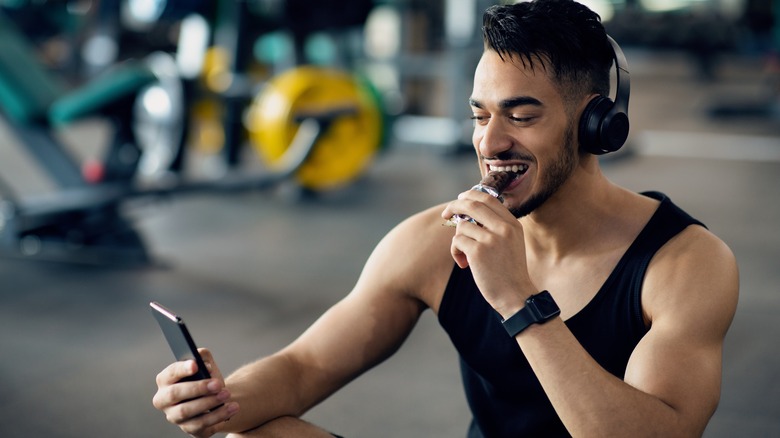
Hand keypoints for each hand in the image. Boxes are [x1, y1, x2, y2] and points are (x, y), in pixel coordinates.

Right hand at [152, 348, 238, 436]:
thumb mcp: (205, 365)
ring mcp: (174, 417)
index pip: (169, 374)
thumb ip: (203, 357)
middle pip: (174, 394)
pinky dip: (218, 415)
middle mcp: (164, 400)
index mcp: (165, 380)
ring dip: (209, 403)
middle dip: (198, 388)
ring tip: (227, 394)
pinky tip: (231, 408)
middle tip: (217, 384)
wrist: (215, 399)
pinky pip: (201, 425)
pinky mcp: (189, 429)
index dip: (182, 369)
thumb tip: (205, 364)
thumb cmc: (205, 380)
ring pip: (186, 412)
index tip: (196, 365)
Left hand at [441, 190, 534, 316]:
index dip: (471, 195)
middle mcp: (503, 228)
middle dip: (454, 206)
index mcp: (512, 224)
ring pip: (462, 226)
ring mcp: (491, 239)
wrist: (516, 296)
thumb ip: (496, 226)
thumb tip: (467, 212)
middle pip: (472, 205)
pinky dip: (455, 252)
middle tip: (446, 214)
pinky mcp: (478, 252)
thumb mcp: (511, 243)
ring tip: (465, 256)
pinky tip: (464, 264)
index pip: (488, 199)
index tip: (460, 199)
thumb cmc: (508, 271)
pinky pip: (457, 241)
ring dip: (458, 240)